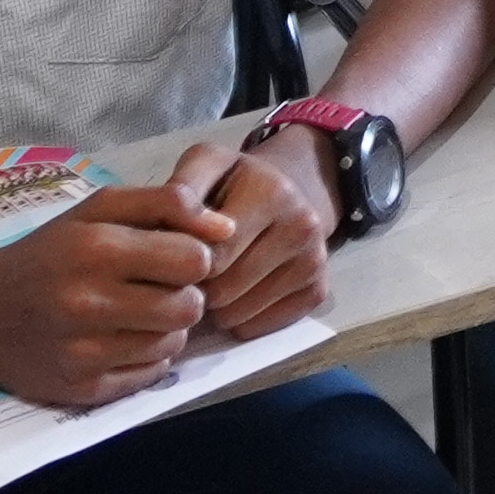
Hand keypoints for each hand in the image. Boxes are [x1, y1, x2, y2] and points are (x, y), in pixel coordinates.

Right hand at [0, 179, 229, 405]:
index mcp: (95, 249)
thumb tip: (227, 228)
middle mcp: (88, 303)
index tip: (172, 257)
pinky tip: (121, 339)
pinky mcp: (82, 390)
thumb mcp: (98, 209)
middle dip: (185, 294)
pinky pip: (151, 375)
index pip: (192, 259)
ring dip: (167, 327)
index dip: (193, 257)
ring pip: (173, 343)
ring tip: (137, 312)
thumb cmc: (48, 252)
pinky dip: (147, 357)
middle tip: (159, 288)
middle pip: (189, 306)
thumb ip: (166, 203)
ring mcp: (84, 352)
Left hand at [162, 134, 339, 343]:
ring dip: (216, 307)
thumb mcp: (205, 165)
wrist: (290, 189)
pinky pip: (258, 328)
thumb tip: (182, 232)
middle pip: (224, 290)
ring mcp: (314, 262)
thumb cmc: (235, 182)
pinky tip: (237, 293)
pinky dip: (239, 318)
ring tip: (214, 280)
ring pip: (238, 315)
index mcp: (272, 193)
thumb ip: (181, 192)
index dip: (183, 262)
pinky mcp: (317, 291)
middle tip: (192, 271)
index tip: (176, 252)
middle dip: (199, 286)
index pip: (211, 256)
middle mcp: (303, 227)